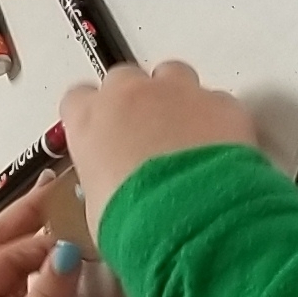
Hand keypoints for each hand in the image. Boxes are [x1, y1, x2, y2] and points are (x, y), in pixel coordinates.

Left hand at [0, 174, 86, 296]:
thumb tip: (70, 250)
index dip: (35, 244)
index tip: (74, 231)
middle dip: (23, 220)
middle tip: (56, 187)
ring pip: (8, 269)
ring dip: (32, 241)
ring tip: (59, 211)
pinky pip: (21, 291)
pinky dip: (39, 271)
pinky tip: (59, 257)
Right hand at [57, 62, 262, 233]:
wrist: (193, 220)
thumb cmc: (137, 220)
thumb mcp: (98, 209)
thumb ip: (101, 181)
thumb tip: (111, 189)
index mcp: (90, 120)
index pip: (78, 99)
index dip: (92, 115)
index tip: (102, 132)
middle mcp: (130, 94)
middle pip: (125, 80)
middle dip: (134, 101)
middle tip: (145, 135)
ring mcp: (177, 92)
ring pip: (172, 76)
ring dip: (175, 98)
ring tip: (184, 134)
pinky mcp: (220, 102)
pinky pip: (216, 101)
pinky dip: (217, 119)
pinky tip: (219, 148)